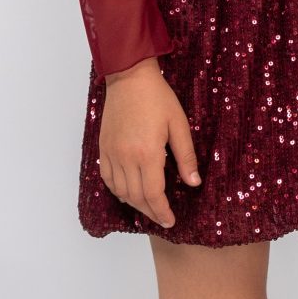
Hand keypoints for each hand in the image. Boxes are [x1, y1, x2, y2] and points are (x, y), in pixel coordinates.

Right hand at [97, 59, 201, 229]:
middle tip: (162, 218)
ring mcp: (112, 153)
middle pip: (136, 197)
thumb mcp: (179, 125)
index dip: (162, 212)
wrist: (129, 77)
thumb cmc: (157, 98)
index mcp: (148, 153)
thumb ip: (186, 157)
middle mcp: (127, 157)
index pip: (153, 194)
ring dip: (135, 204)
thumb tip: (193, 183)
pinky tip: (128, 192)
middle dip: (150, 212)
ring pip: (121, 191)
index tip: (170, 221)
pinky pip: (107, 178)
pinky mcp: (104, 147)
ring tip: (149, 207)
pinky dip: (117, 190)